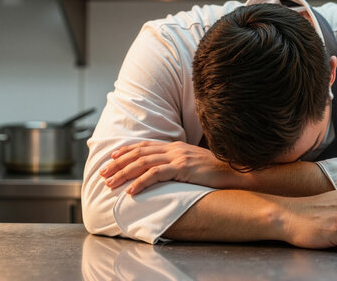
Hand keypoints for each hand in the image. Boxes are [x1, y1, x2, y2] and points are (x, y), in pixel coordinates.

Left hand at [99, 141, 239, 193]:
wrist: (234, 170)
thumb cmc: (216, 170)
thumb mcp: (193, 163)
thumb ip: (178, 164)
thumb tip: (164, 172)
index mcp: (175, 146)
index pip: (144, 146)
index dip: (126, 151)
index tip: (111, 158)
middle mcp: (174, 149)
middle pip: (139, 153)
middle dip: (118, 163)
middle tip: (103, 174)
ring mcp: (178, 157)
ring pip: (143, 163)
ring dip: (124, 174)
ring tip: (111, 184)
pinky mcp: (183, 167)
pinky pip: (156, 174)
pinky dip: (141, 182)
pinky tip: (131, 190)